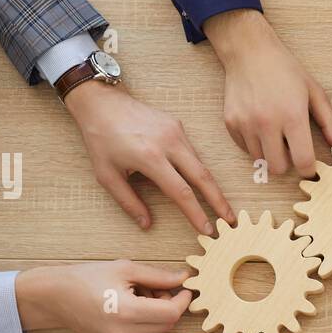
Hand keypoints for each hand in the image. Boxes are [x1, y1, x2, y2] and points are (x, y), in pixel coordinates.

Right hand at [15, 260, 191, 332]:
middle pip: (167, 324)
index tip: (184, 287)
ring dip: (157, 312)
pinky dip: (145, 319)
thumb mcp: (125, 269)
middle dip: (170, 305)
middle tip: (158, 286)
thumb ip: (158, 276)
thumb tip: (184, 278)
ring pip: (156, 330)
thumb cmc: (86, 278)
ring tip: (139, 293)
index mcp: (127, 312)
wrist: (54, 297)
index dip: (183, 300)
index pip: (171, 313)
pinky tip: (130, 304)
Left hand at [64, 80, 232, 232]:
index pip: (181, 192)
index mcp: (150, 157)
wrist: (102, 102)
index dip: (196, 214)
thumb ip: (128, 202)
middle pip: (203, 177)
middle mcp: (169, 143)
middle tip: (230, 220)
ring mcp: (175, 132)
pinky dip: (197, 170)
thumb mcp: (107, 176)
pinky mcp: (177, 125)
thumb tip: (146, 224)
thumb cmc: (101, 139)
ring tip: (218, 205)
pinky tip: (199, 183)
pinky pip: (191, 152)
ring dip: (210, 186)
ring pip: (200, 164)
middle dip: (219, 201)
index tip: (208, 230)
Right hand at [203, 9, 331, 177]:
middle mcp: (267, 123)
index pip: (302, 161)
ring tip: (275, 133)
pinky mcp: (231, 124)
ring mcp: (246, 124)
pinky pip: (245, 149)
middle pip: (278, 168)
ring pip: (260, 161)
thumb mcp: (314, 92)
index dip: (309, 169)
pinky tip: (260, 125)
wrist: (249, 51)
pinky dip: (255, 144)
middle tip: (291, 148)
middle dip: (287, 163)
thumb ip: (330, 122)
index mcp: (292, 116)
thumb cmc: (285, 70)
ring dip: (270, 153)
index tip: (310, 165)